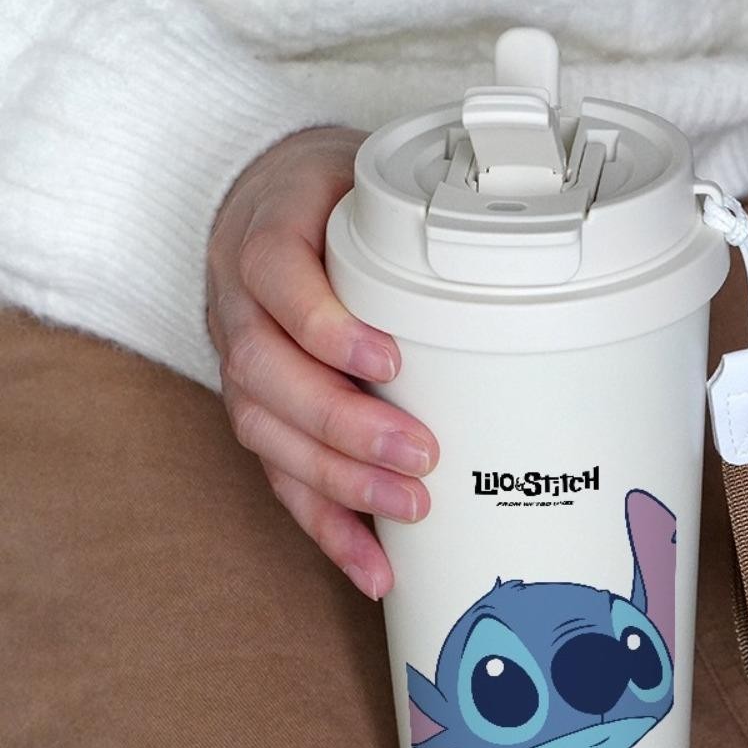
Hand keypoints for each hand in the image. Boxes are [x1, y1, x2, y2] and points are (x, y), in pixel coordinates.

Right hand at [207, 127, 437, 600]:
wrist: (263, 212)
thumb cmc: (324, 205)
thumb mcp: (357, 185)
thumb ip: (404, 221)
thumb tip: (506, 262)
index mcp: (265, 241)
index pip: (278, 278)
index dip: (325, 326)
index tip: (387, 359)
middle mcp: (240, 309)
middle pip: (268, 375)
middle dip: (344, 425)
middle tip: (418, 454)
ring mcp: (243, 369)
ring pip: (268, 435)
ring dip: (338, 482)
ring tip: (407, 510)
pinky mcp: (260, 417)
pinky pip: (279, 477)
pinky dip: (326, 526)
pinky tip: (368, 562)